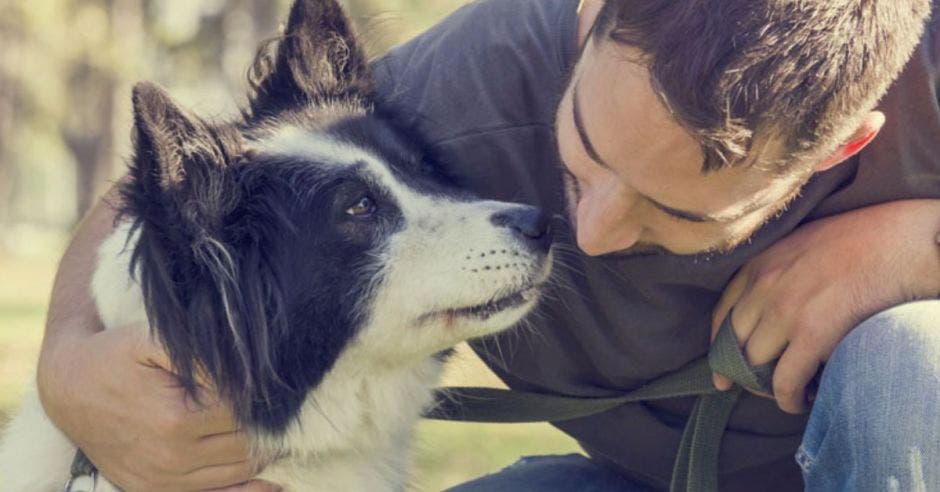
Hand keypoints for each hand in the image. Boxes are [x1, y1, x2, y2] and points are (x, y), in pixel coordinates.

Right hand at [37, 326, 276, 490]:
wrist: (68, 387)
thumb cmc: (115, 355)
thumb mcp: (154, 339)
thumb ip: (204, 353)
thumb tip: (250, 370)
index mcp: (177, 419)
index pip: (248, 413)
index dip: (268, 397)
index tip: (282, 382)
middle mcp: (173, 458)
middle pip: (250, 445)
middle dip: (272, 423)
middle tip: (289, 403)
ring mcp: (164, 480)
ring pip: (240, 471)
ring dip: (264, 451)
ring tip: (279, 426)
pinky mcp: (155, 491)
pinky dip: (249, 488)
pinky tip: (275, 479)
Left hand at [711, 200, 939, 413]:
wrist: (903, 240)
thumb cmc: (864, 239)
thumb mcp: (804, 244)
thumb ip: (781, 271)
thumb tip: (773, 306)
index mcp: (760, 262)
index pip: (723, 313)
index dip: (719, 347)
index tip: (721, 370)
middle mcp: (764, 284)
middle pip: (734, 343)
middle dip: (743, 372)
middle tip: (759, 388)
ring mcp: (785, 309)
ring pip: (754, 365)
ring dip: (766, 387)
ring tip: (787, 394)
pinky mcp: (812, 332)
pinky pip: (784, 381)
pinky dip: (788, 399)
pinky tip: (801, 402)